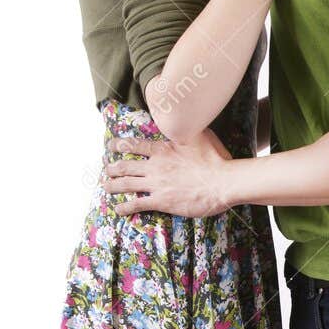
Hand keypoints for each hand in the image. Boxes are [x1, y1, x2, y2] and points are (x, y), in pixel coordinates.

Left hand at [106, 128, 234, 217]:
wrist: (222, 182)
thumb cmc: (215, 159)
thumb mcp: (200, 134)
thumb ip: (185, 128)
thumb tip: (180, 120)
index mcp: (163, 150)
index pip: (135, 145)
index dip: (120, 145)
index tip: (111, 146)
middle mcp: (155, 166)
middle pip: (125, 166)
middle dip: (111, 167)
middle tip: (105, 169)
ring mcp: (156, 184)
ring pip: (125, 184)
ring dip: (112, 185)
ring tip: (105, 186)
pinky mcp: (162, 201)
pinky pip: (137, 204)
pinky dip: (125, 206)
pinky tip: (118, 209)